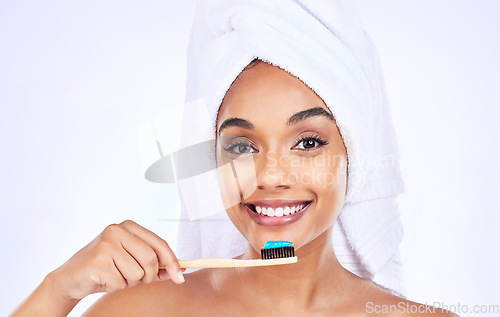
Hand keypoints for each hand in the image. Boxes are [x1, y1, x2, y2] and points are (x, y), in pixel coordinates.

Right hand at [51, 220, 184, 300]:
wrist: (72, 278)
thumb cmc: (106, 269)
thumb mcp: (133, 262)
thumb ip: (155, 264)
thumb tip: (180, 270)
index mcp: (129, 227)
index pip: (159, 243)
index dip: (172, 261)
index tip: (180, 276)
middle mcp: (117, 230)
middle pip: (151, 259)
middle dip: (148, 276)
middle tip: (134, 279)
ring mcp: (106, 243)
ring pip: (137, 273)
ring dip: (128, 282)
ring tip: (114, 275)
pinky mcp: (97, 259)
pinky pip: (121, 282)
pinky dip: (115, 287)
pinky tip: (103, 279)